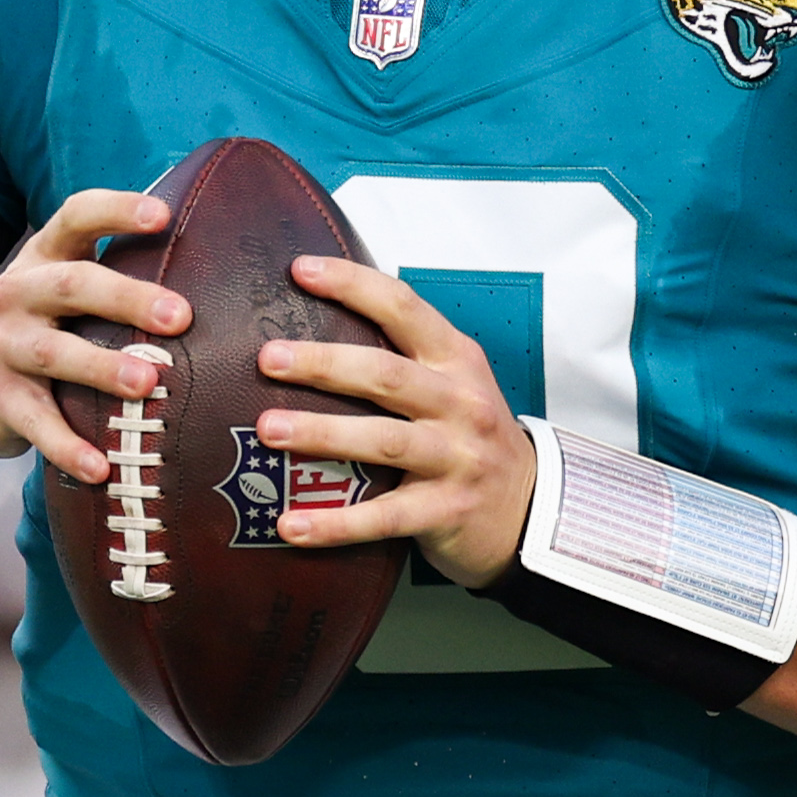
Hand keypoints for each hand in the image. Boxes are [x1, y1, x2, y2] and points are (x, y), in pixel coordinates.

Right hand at [0, 188, 183, 488]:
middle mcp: (18, 293)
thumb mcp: (56, 293)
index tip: (163, 215)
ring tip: (147, 383)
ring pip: (55, 353)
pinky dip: (69, 447)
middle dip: (128, 298)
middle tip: (180, 317)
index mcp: (42, 258)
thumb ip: (108, 278)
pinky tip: (102, 467)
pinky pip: (36, 424)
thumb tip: (205, 268)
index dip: (117, 210)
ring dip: (102, 367)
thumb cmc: (32, 331)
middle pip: (73, 285)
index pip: (76, 217)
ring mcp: (2, 346)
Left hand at [255, 257, 535, 586]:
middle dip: (323, 364)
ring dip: (321, 433)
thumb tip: (312, 332)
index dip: (353, 285)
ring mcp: (455, 458)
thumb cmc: (471, 437)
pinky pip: (383, 517)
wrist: (530, 507)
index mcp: (455, 361)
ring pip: (382, 441)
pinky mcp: (445, 510)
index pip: (404, 309)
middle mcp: (459, 403)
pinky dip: (335, 523)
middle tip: (268, 358)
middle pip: (385, 375)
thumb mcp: (453, 383)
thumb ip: (401, 357)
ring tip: (267, 430)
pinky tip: (291, 526)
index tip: (301, 271)